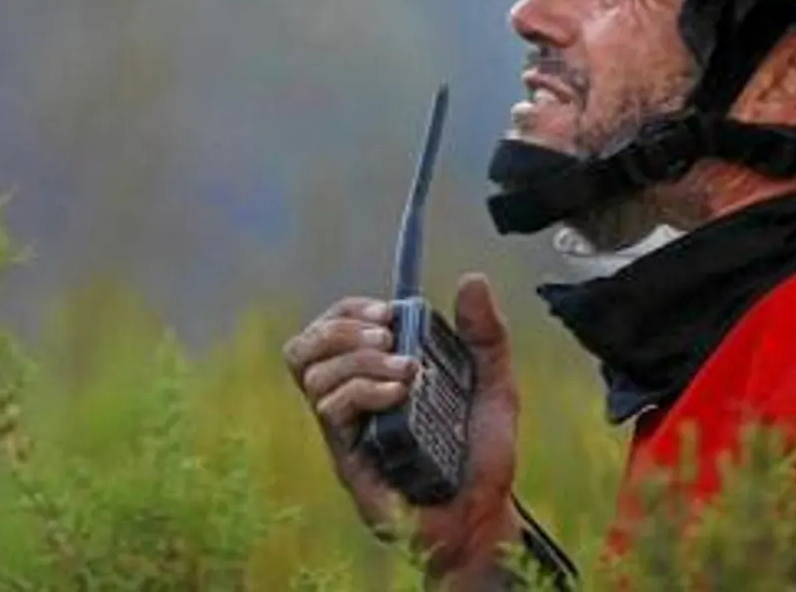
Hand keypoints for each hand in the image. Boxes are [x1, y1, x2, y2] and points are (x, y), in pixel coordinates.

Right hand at [282, 273, 522, 584]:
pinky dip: (363, 390)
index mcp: (372, 377)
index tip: (387, 310)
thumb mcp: (493, 385)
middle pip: (302, 349)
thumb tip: (472, 279)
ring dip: (356, 358)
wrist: (485, 515)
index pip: (330, 330)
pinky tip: (399, 393)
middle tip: (386, 333)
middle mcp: (350, 400)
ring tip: (404, 368)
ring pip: (312, 375)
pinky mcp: (347, 457)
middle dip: (338, 327)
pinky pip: (331, 410)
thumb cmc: (481, 456)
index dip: (347, 311)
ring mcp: (345, 430)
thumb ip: (485, 335)